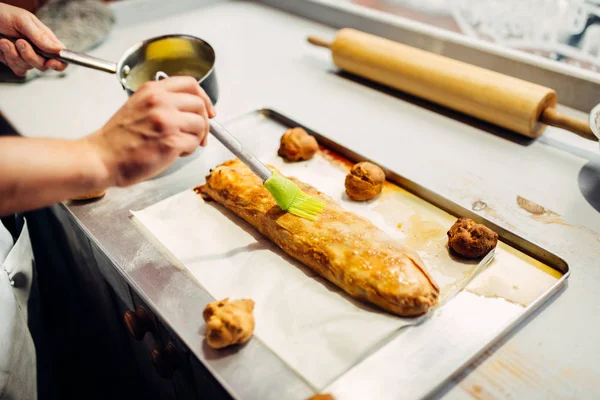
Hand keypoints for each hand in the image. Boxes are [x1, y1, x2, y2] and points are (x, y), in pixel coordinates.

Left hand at [0, 3, 66, 75]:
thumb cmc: (2, 14)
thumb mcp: (23, 21)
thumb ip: (41, 36)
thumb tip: (59, 49)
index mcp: (45, 38)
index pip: (61, 55)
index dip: (60, 63)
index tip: (50, 63)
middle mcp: (38, 49)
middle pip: (44, 65)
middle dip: (31, 56)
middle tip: (20, 42)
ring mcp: (26, 57)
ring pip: (29, 67)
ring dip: (14, 55)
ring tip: (5, 41)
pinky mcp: (14, 62)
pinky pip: (18, 70)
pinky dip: (8, 59)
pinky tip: (3, 47)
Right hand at [85, 76, 215, 187]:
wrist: (102, 158)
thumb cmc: (118, 139)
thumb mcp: (137, 106)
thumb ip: (162, 102)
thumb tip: (191, 109)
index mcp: (152, 90)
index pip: (190, 83)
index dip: (204, 97)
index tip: (208, 110)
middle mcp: (160, 102)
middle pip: (199, 104)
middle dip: (204, 121)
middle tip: (198, 134)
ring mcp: (166, 121)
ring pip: (201, 124)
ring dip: (196, 137)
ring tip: (181, 145)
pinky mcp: (171, 142)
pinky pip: (194, 143)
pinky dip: (189, 150)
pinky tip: (174, 153)